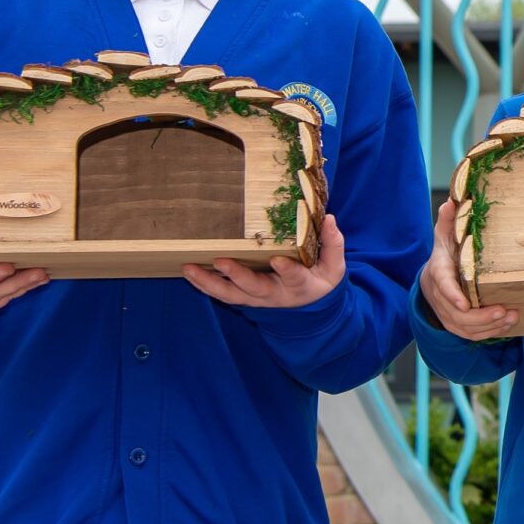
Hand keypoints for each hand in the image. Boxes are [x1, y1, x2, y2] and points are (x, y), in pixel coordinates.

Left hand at [184, 215, 345, 310]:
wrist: (309, 305)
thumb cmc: (321, 280)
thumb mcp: (334, 266)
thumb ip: (333, 243)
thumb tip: (329, 218)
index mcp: (300, 286)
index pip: (295, 277)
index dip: (287, 270)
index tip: (278, 260)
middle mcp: (275, 295)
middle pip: (254, 288)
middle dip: (237, 276)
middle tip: (220, 261)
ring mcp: (257, 298)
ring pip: (231, 294)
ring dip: (209, 283)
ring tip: (189, 268)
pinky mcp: (244, 297)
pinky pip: (222, 294)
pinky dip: (204, 285)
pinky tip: (188, 272)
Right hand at [418, 201, 517, 339]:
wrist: (431, 280)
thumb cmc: (444, 255)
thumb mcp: (444, 236)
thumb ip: (448, 221)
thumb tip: (452, 201)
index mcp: (438, 271)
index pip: (443, 285)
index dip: (452, 295)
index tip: (465, 304)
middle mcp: (439, 296)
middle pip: (457, 313)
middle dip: (481, 316)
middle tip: (503, 310)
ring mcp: (446, 312)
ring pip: (465, 327)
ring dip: (489, 326)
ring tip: (511, 317)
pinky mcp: (455, 323)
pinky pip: (470, 334)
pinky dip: (488, 333)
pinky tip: (506, 325)